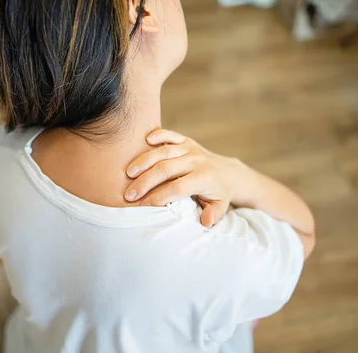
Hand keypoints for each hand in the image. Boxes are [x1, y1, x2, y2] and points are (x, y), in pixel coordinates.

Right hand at [124, 129, 251, 226]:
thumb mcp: (220, 207)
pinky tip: (144, 140)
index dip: (159, 197)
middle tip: (129, 194)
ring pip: (163, 152)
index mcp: (204, 178)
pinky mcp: (186, 140)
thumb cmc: (219, 194)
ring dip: (144, 161)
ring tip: (128, 173)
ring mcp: (190, 148)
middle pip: (165, 169)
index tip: (143, 206)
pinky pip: (170, 134)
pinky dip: (158, 135)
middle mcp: (196, 161)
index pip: (177, 188)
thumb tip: (205, 222)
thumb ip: (213, 215)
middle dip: (145, 182)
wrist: (229, 172)